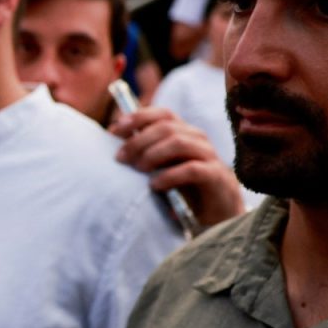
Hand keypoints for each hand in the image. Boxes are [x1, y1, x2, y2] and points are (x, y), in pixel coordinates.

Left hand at [110, 105, 244, 228]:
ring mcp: (209, 156)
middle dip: (138, 140)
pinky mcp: (216, 176)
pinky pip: (192, 169)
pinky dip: (170, 175)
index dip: (138, 118)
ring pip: (179, 143)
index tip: (114, 131)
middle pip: (166, 127)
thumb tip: (112, 137)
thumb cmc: (183, 188)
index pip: (162, 114)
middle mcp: (197, 139)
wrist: (216, 214)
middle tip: (120, 158)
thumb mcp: (160, 167)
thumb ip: (143, 152)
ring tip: (138, 169)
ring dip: (153, 154)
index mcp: (183, 132)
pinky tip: (155, 185)